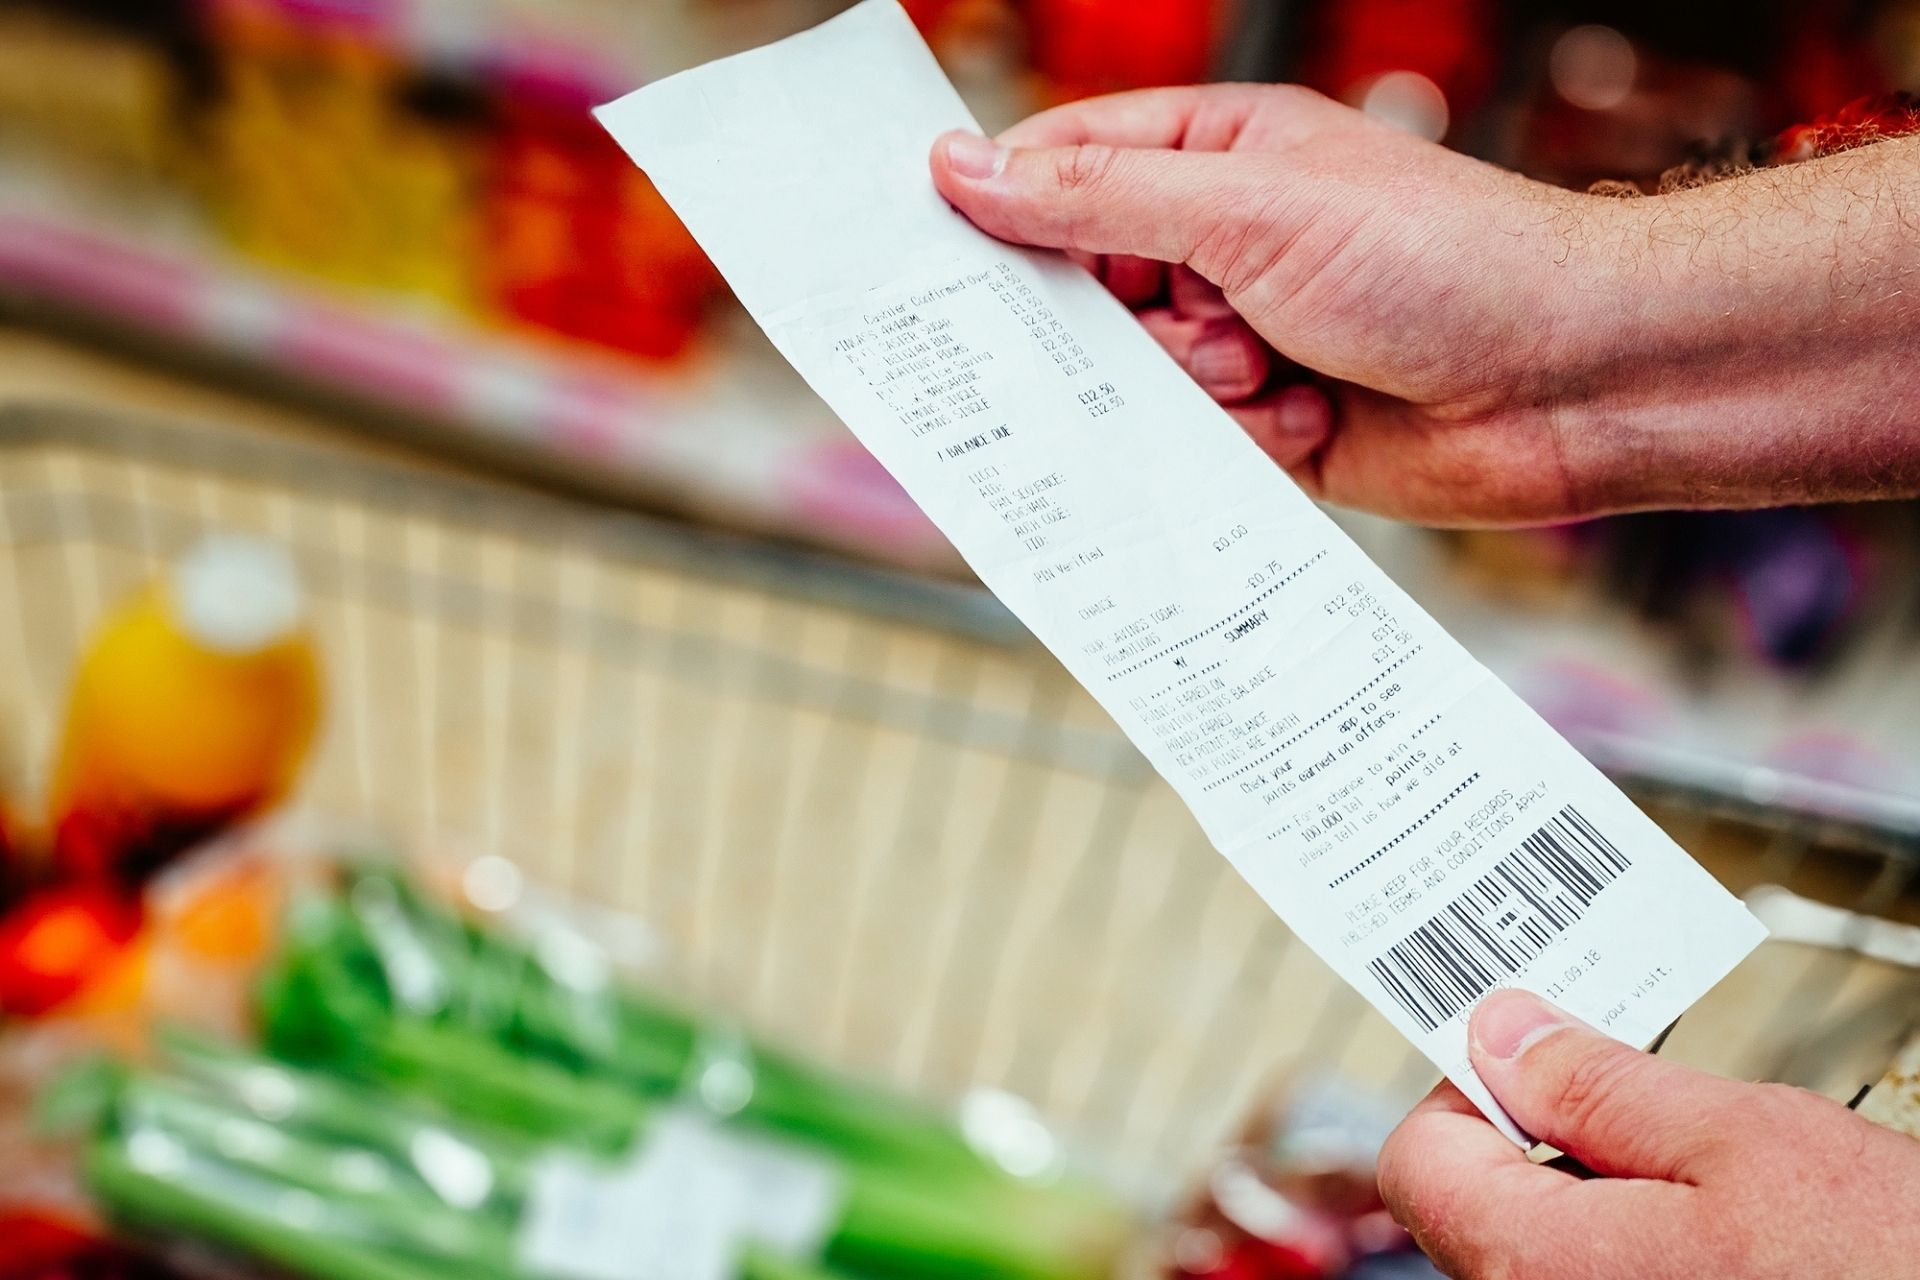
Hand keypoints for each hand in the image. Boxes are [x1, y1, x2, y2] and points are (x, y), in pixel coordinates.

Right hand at [930, 86, 1919, 523]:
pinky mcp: (1267, 427)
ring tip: (1275, 368)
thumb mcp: (1248, 210)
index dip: (999, 211)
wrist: (1569, 384)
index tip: (935, 257)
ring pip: (1132, 380)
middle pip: (1083, 290)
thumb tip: (966, 172)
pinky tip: (1307, 418)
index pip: (1061, 169)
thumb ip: (1097, 200)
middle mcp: (1219, 245)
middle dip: (1124, 322)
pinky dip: (1241, 440)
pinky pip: (1189, 446)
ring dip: (1197, 386)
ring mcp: (1242, 339)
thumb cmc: (1439, 261)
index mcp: (1211, 158)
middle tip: (1183, 322)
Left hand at [1377, 989, 1919, 1278]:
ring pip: (1541, 1245)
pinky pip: (1593, 1278)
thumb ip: (1600, 1085)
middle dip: (1545, 1134)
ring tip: (1705, 1175)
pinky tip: (1719, 1229)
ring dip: (1598, 1190)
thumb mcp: (1744, 1141)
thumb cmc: (1882, 1268)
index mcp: (1541, 1265)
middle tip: (1642, 1100)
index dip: (1470, 1084)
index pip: (1421, 1156)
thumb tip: (1499, 1032)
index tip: (1536, 1051)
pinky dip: (1634, 1240)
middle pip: (1476, 1204)